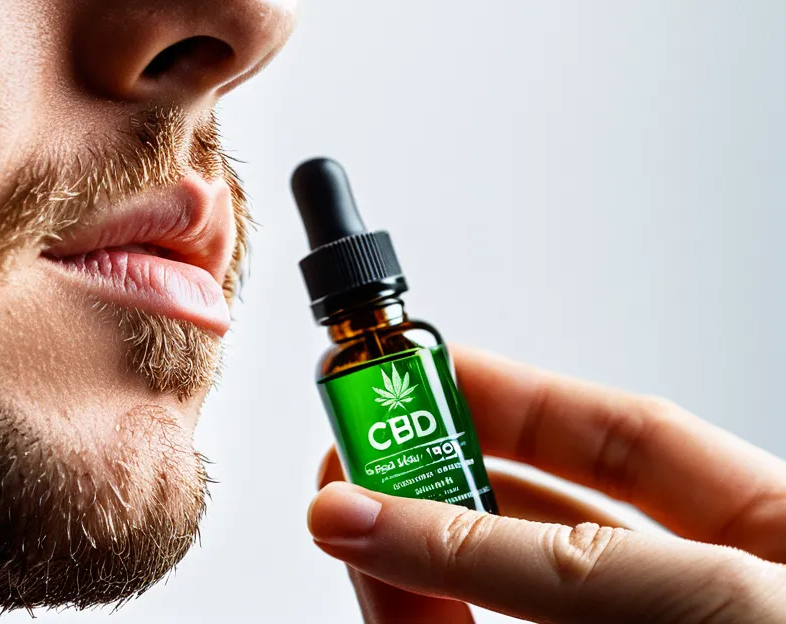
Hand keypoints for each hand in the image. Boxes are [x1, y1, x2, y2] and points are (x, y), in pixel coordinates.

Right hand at [307, 346, 785, 622]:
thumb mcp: (717, 598)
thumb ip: (551, 562)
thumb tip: (397, 516)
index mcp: (765, 538)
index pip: (618, 443)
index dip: (512, 400)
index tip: (418, 376)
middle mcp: (688, 607)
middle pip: (540, 522)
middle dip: (440, 478)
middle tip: (355, 454)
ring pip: (498, 604)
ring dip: (415, 559)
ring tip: (347, 524)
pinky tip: (391, 602)